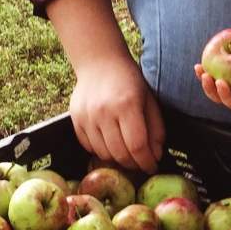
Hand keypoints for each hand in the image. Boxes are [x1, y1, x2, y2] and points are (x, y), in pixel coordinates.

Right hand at [68, 53, 164, 172]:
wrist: (100, 62)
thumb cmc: (129, 81)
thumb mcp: (149, 100)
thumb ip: (155, 128)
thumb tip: (155, 155)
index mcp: (127, 105)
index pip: (137, 145)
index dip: (146, 161)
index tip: (152, 167)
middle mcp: (104, 112)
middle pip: (119, 153)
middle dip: (133, 164)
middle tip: (140, 163)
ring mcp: (87, 116)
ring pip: (103, 153)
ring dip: (117, 159)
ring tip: (126, 153)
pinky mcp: (75, 119)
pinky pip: (89, 146)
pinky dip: (101, 151)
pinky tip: (110, 144)